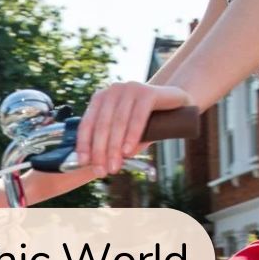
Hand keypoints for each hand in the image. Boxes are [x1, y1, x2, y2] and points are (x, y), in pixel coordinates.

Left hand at [76, 82, 191, 175]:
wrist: (175, 103)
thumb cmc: (147, 120)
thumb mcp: (127, 134)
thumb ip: (115, 145)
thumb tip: (104, 165)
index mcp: (101, 98)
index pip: (87, 122)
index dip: (84, 144)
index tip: (83, 162)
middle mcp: (112, 90)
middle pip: (102, 124)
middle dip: (100, 150)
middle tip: (101, 171)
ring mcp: (130, 88)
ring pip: (118, 122)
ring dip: (114, 147)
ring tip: (114, 166)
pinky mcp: (148, 92)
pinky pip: (137, 116)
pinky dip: (132, 135)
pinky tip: (128, 150)